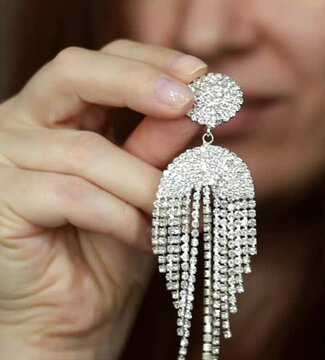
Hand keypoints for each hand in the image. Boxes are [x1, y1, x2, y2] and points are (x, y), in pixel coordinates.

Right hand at [0, 40, 204, 358]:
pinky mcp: (0, 203)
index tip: (201, 74)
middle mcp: (24, 125)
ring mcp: (4, 161)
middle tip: (189, 102)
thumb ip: (159, 147)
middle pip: (74, 74)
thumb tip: (194, 104)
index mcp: (60, 114)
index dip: (151, 61)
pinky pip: (73, 196)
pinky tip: (149, 238)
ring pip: (88, 152)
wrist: (74, 320)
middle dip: (139, 84)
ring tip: (186, 215)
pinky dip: (124, 218)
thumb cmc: (110, 250)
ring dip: (149, 185)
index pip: (102, 62)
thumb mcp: (146, 190)